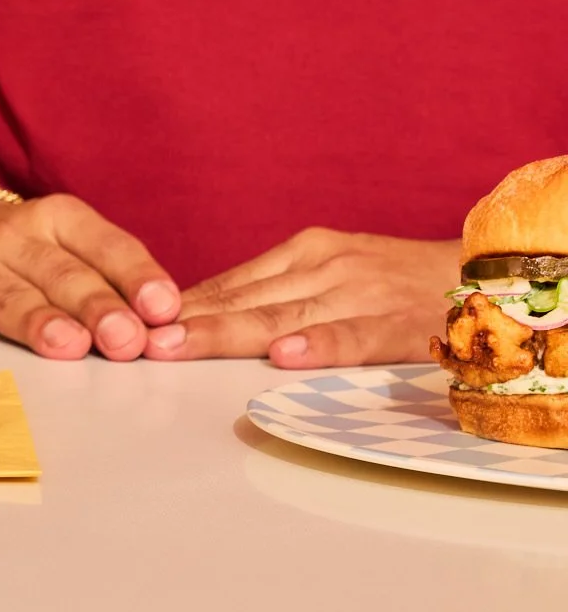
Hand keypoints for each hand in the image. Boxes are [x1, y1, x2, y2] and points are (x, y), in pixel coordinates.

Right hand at [0, 194, 182, 359]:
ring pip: (5, 293)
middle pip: (60, 274)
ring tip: (63, 344)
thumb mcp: (71, 246)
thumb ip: (114, 284)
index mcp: (60, 219)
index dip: (136, 278)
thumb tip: (167, 330)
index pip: (107, 247)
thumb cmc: (27, 252)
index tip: (163, 310)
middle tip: (124, 340)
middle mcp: (14, 234)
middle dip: (95, 306)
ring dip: (35, 319)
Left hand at [153, 229, 458, 366]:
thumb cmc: (393, 283)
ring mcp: (361, 293)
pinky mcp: (398, 322)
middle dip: (188, 322)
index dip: (178, 306)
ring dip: (230, 333)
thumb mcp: (329, 274)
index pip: (229, 283)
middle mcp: (325, 267)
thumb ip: (271, 295)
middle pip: (245, 300)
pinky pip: (354, 337)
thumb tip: (197, 318)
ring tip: (182, 347)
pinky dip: (320, 347)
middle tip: (137, 340)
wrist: (480, 275)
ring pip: (284, 317)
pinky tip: (286, 357)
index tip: (129, 322)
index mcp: (304, 254)